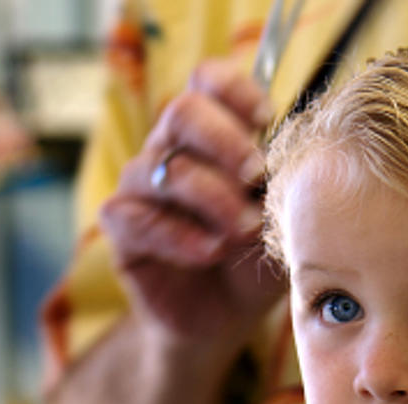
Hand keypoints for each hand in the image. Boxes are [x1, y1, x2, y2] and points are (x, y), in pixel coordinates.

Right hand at [100, 58, 285, 347]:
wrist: (228, 318)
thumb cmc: (257, 260)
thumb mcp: (283, 220)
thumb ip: (282, 185)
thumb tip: (286, 159)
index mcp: (212, 133)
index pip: (208, 81)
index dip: (235, 90)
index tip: (267, 119)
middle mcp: (171, 150)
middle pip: (182, 111)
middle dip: (224, 140)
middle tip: (256, 175)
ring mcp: (142, 186)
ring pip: (164, 168)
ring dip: (211, 198)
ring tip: (244, 231)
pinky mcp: (122, 228)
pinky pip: (136, 217)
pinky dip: (179, 235)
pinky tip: (211, 253)